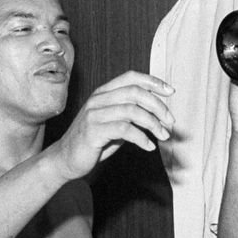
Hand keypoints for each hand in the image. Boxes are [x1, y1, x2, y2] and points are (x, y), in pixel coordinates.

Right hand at [48, 71, 174, 179]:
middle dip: (158, 106)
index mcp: (104, 92)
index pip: (131, 77)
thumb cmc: (95, 140)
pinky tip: (149, 147)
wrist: (66, 159)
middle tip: (170, 122)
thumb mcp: (115, 122)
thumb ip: (132, 113)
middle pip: (135, 93)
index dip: (153, 81)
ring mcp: (94, 114)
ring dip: (153, 124)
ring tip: (163, 136)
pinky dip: (142, 138)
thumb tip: (160, 112)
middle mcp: (98, 99)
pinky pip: (124, 130)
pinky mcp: (93, 131)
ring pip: (132, 111)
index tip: (171, 92)